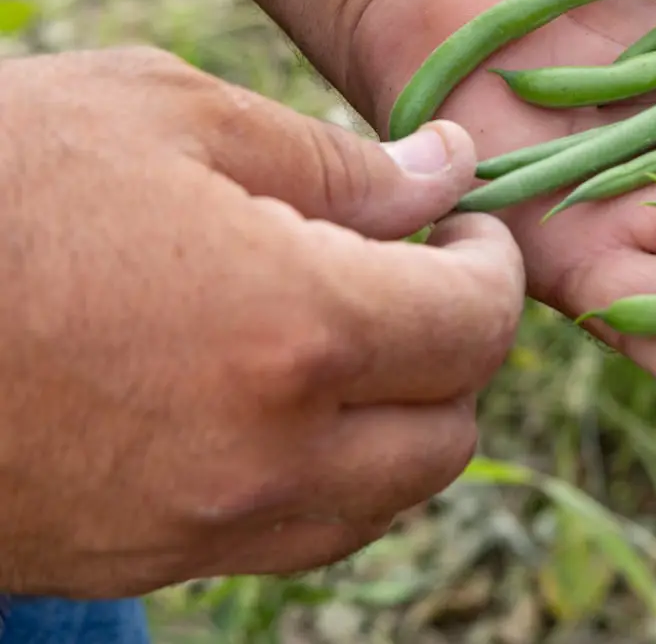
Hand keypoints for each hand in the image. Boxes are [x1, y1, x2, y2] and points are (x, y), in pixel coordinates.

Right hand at [0, 48, 523, 596]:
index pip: (478, 324)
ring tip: (354, 336)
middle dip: (461, 352)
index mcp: (297, 330)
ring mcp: (197, 528)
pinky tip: (275, 399)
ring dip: (400, 423)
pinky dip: (320, 474)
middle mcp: (266, 456)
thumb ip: (334, 161)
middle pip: (450, 434)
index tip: (473, 229)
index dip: (497, 267)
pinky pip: (286, 538)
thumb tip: (444, 172)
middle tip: (422, 278)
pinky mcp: (135, 563)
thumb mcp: (165, 116)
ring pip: (379, 502)